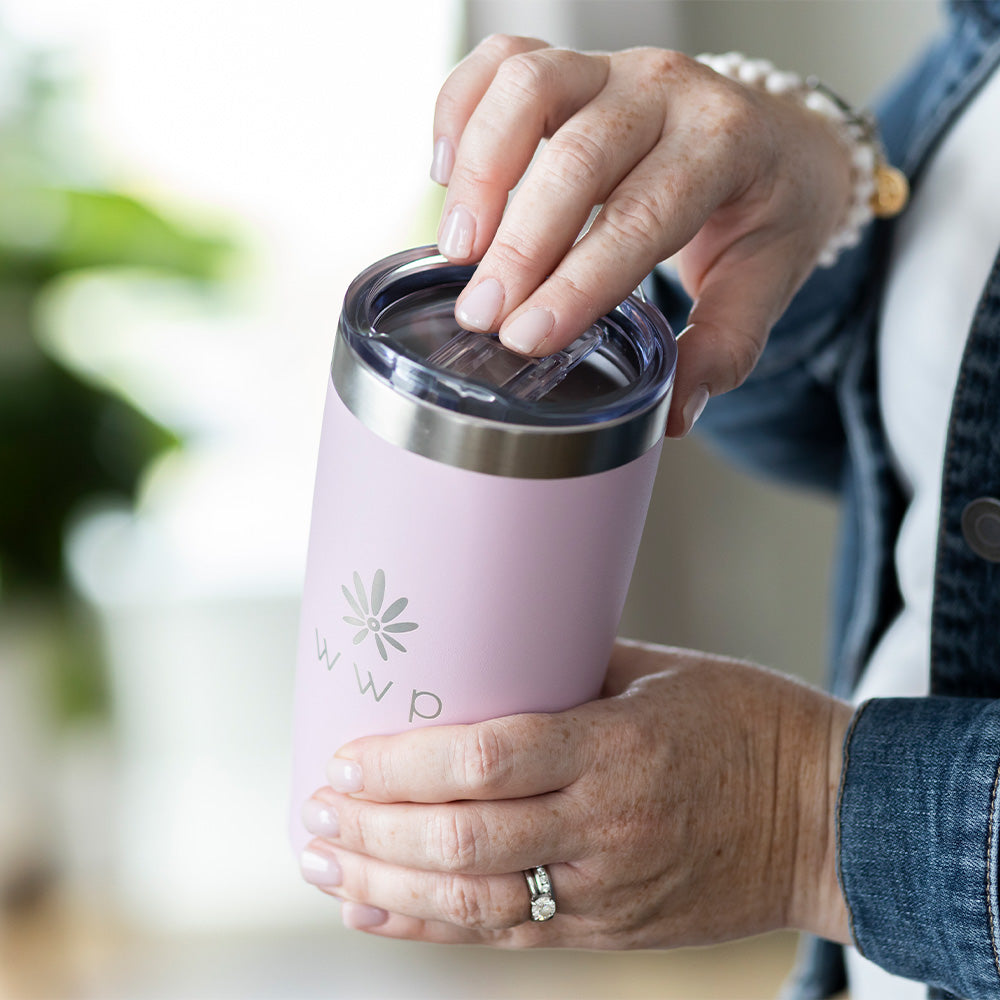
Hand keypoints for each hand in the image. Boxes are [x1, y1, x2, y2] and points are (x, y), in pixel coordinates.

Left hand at [299, 639, 852, 947]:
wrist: (828, 817)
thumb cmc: (746, 722)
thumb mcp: (659, 671)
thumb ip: (567, 671)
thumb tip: (483, 653)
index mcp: (616, 747)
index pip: (487, 760)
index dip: (404, 765)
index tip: (345, 757)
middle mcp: (606, 825)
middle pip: (464, 842)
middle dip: (373, 830)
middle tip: (315, 811)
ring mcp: (608, 889)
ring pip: (474, 904)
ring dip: (386, 884)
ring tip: (324, 863)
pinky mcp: (611, 928)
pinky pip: (507, 937)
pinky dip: (431, 928)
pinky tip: (376, 911)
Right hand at [429, 36, 852, 435]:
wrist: (780, 138)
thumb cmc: (766, 210)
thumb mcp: (764, 282)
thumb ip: (721, 348)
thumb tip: (671, 414)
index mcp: (725, 144)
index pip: (641, 214)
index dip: (577, 280)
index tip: (526, 337)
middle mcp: (667, 92)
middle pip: (577, 155)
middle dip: (519, 244)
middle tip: (481, 316)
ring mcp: (613, 69)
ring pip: (529, 86)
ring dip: (481, 170)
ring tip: (458, 250)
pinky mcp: (571, 66)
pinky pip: (499, 61)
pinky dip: (460, 110)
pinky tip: (446, 175)